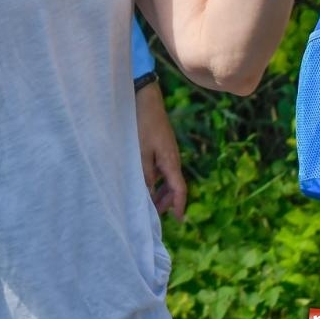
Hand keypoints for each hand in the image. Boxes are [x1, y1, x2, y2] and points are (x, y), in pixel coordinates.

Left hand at [136, 79, 185, 220]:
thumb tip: (147, 192)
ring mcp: (167, 152)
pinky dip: (156, 178)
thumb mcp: (140, 151)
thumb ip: (143, 173)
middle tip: (155, 214)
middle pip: (174, 186)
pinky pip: (161, 167)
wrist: (146, 99)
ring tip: (149, 201)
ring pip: (167, 177)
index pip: (179, 189)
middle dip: (167, 201)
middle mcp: (172, 158)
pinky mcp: (161, 146)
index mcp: (170, 161)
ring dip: (160, 190)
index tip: (178, 220)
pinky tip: (145, 181)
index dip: (179, 205)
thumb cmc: (142, 124)